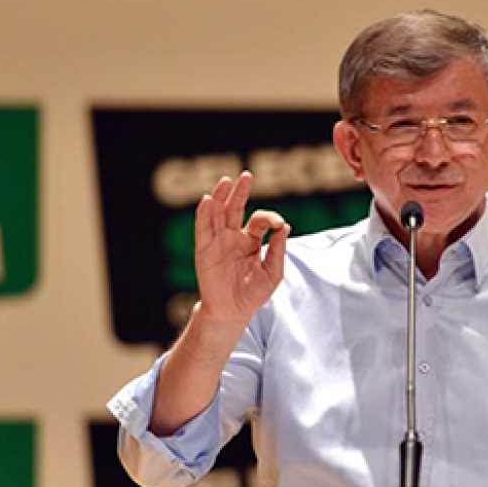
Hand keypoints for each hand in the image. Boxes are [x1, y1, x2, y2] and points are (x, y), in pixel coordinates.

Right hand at [193, 171, 290, 324]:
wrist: (233, 311)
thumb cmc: (253, 293)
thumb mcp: (272, 272)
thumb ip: (278, 250)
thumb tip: (285, 226)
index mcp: (250, 240)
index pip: (259, 221)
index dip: (270, 219)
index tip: (279, 225)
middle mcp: (232, 237)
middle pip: (235, 208)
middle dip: (240, 192)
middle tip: (247, 175)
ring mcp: (217, 242)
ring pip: (218, 213)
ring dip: (221, 196)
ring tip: (226, 181)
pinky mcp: (204, 249)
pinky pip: (203, 228)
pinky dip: (204, 214)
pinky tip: (208, 200)